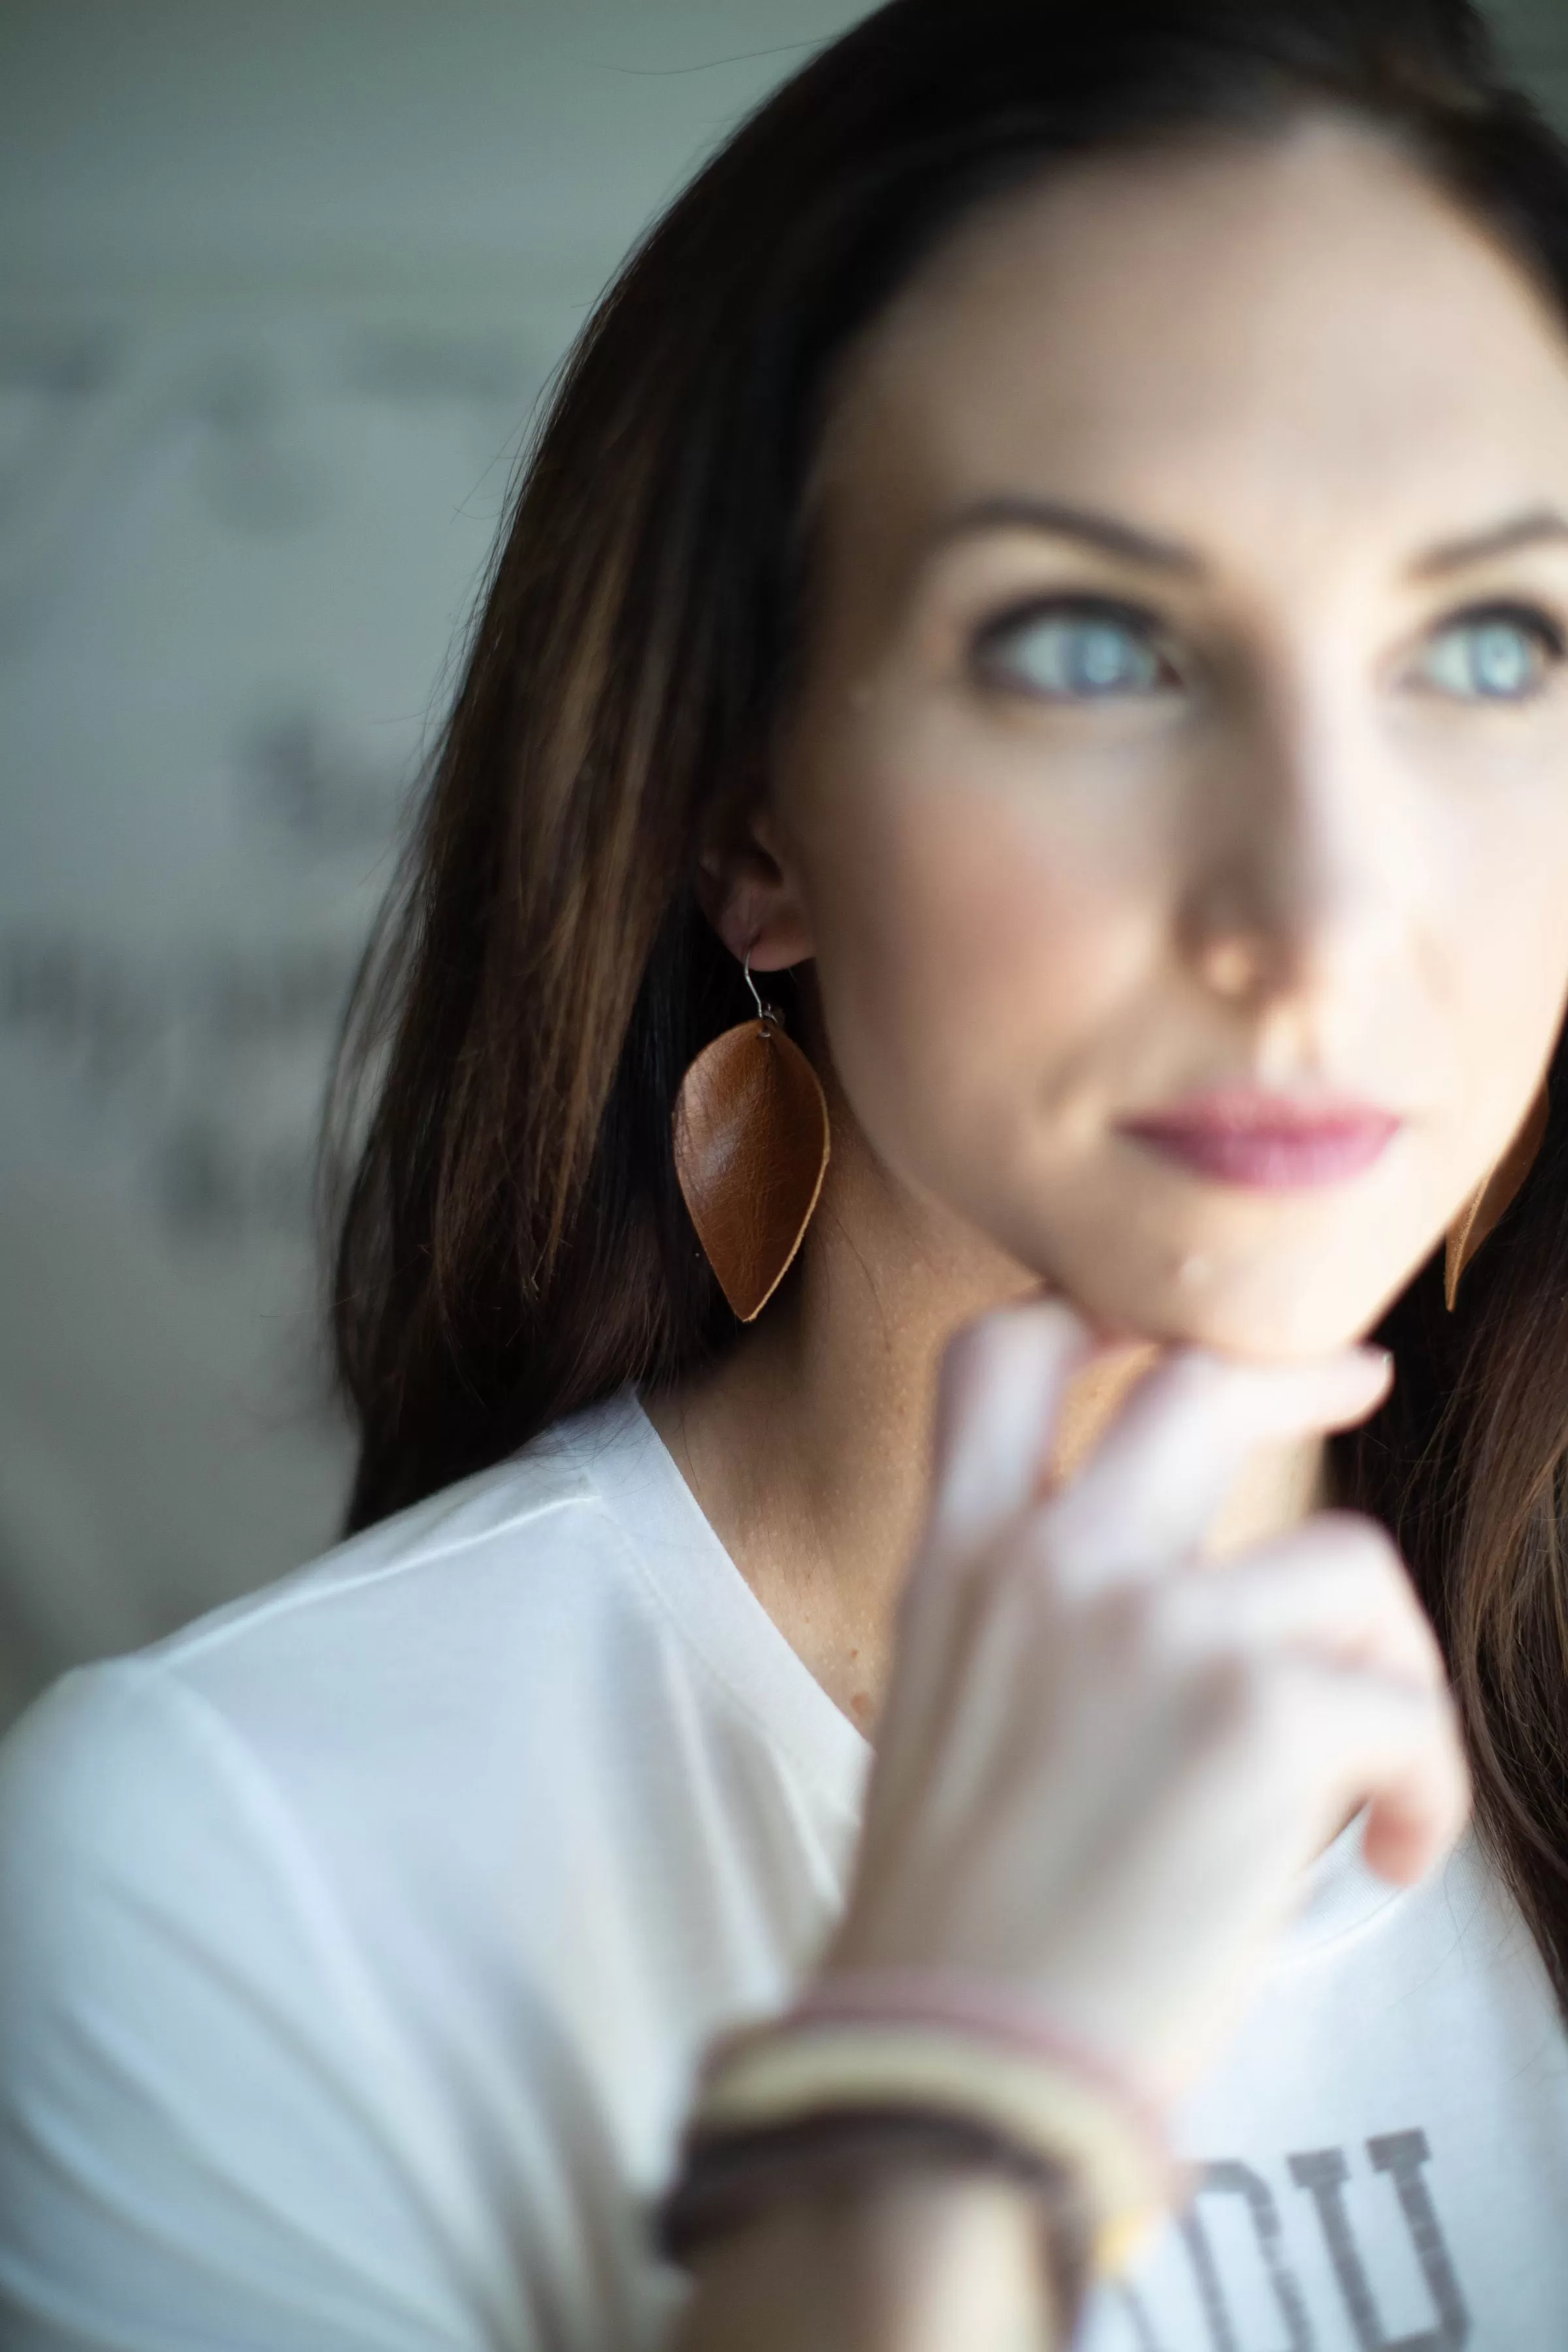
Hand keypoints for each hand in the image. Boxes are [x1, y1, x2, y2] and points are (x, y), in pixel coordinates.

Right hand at [823, 1296, 1470, 2110]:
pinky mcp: (1263, 1715)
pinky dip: (1420, 1792)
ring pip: (1348, 1564)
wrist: (952, 2073)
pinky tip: (1384, 1858)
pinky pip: (1404, 1714)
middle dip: (1295, 1372)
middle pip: (1200, 1382)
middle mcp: (1054, 1560)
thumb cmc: (953, 1931)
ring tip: (1371, 1778)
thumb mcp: (945, 1717)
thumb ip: (1032, 1623)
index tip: (1150, 1332)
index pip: (1001, 1357)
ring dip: (1385, 1668)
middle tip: (1355, 1378)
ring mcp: (1159, 1624)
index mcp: (957, 1561)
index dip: (1086, 1315)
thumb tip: (1178, 1610)